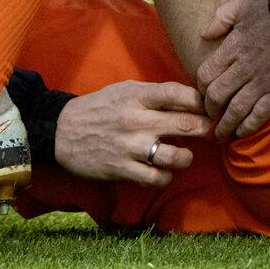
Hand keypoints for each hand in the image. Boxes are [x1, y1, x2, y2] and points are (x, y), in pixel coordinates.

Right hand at [53, 81, 211, 186]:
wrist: (61, 131)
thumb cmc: (99, 108)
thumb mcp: (125, 90)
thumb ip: (155, 94)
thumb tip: (192, 99)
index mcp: (136, 96)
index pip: (178, 94)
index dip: (200, 101)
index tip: (208, 106)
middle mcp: (135, 120)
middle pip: (185, 124)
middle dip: (205, 128)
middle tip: (209, 131)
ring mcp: (129, 146)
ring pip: (175, 156)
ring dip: (186, 157)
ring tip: (184, 155)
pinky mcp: (121, 169)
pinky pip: (156, 178)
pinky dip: (165, 176)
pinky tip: (163, 171)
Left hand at [197, 0, 269, 140]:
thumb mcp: (244, 2)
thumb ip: (222, 18)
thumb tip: (204, 34)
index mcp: (233, 46)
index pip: (205, 75)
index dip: (201, 88)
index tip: (205, 94)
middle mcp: (243, 67)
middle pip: (216, 96)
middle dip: (210, 110)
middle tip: (211, 118)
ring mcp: (262, 81)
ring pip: (235, 110)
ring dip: (226, 125)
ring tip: (223, 135)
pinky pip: (260, 115)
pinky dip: (248, 127)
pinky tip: (243, 133)